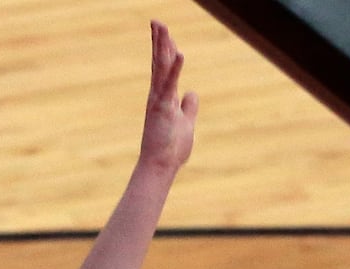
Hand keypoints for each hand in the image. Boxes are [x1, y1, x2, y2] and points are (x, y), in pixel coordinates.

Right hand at [141, 21, 196, 172]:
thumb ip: (189, 107)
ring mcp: (159, 100)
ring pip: (161, 68)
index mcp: (164, 98)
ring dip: (162, 46)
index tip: (167, 35)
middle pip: (160, 63)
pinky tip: (180, 53)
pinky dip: (175, 68)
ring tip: (162, 27)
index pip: (165, 70)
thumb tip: (192, 93)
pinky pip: (170, 84)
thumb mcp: (186, 123)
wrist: (160, 166)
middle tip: (157, 22)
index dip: (167, 51)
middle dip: (159, 41)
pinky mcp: (163, 108)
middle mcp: (159, 95)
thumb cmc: (171, 148)